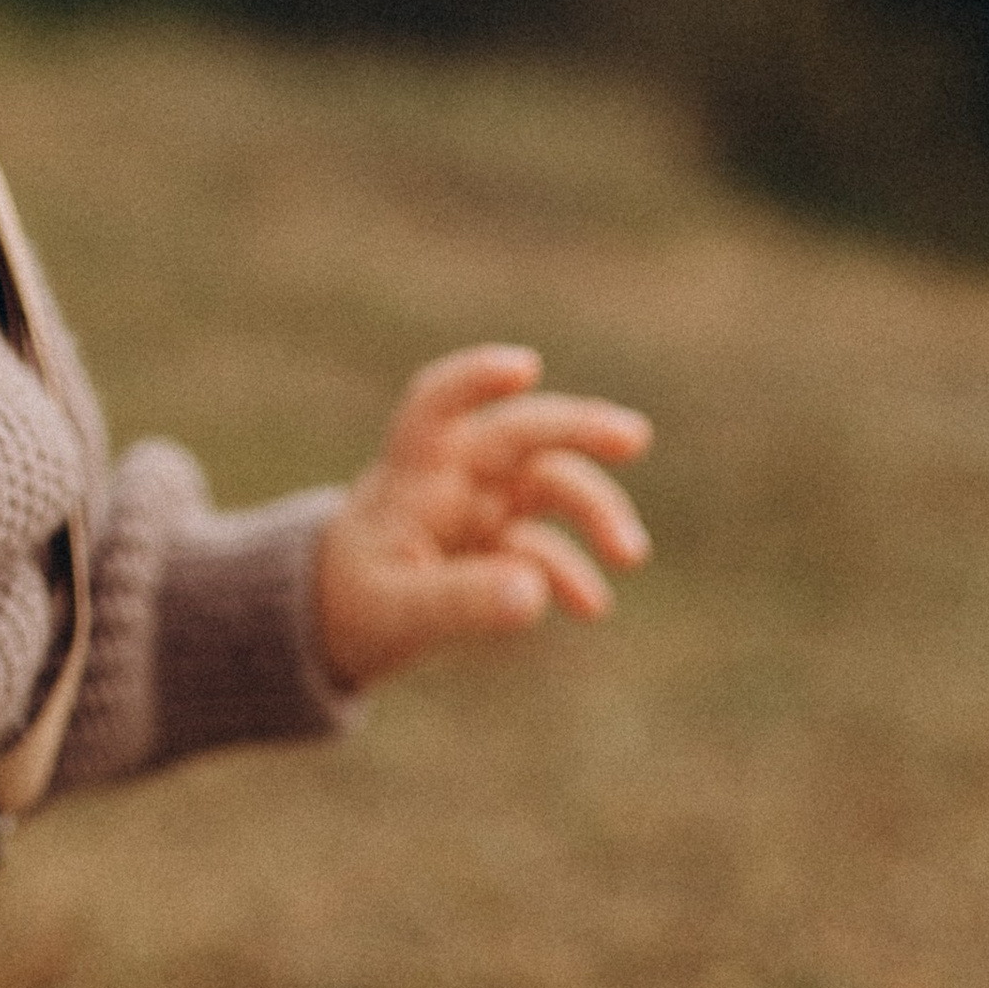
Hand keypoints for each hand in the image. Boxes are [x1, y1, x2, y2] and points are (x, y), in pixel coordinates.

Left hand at [315, 345, 651, 689]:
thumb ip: (462, 602)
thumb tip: (532, 595)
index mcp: (413, 471)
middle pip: (522, 434)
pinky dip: (574, 574)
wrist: (354, 617)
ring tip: (630, 553)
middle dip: (578, 430)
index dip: (476, 380)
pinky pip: (550, 550)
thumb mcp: (400, 611)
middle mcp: (459, 473)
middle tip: (634, 438)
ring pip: (552, 486)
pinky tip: (593, 608)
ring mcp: (490, 505)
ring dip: (595, 510)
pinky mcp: (510, 544)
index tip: (526, 370)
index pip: (436, 406)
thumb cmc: (364, 599)